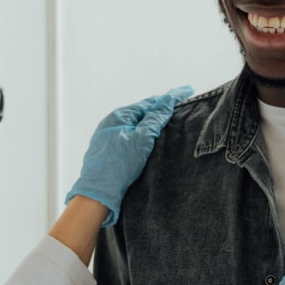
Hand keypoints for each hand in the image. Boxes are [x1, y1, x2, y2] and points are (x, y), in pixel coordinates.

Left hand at [64, 85, 192, 226]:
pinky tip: (149, 141)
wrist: (97, 194)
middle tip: (180, 105)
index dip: (169, 97)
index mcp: (119, 116)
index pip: (150, 102)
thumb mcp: (142, 140)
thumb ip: (155, 119)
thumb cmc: (118, 167)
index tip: (187, 90)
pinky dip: (142, 135)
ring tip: (168, 121)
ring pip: (135, 126)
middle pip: (142, 112)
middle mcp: (111, 124)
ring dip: (151, 123)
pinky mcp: (108, 152)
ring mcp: (108, 138)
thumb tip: (166, 102)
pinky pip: (130, 137)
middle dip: (160, 108)